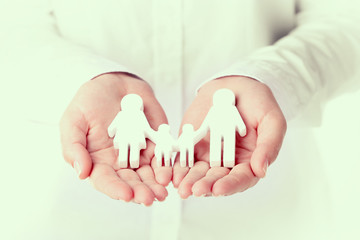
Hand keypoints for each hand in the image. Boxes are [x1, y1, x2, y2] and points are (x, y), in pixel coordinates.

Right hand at [60, 73, 171, 205]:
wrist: (113, 83)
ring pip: (148, 174)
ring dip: (155, 184)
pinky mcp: (155, 143)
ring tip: (162, 191)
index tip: (126, 195)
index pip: (106, 181)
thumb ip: (73, 147)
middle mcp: (119, 162)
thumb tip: (81, 172)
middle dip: (140, 191)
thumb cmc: (89, 102)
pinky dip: (166, 166)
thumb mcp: (73, 120)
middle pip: (130, 181)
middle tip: (149, 198)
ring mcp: (139, 154)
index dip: (116, 189)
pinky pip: (162, 157)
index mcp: (98, 161)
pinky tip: (170, 173)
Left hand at [173, 76, 286, 197]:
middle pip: (216, 179)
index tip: (219, 189)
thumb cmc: (258, 103)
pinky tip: (171, 173)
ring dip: (189, 180)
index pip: (240, 179)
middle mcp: (227, 163)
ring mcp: (208, 154)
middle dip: (205, 186)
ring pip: (197, 172)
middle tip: (195, 191)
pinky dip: (177, 165)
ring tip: (181, 186)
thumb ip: (269, 145)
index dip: (230, 185)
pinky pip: (183, 157)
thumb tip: (261, 170)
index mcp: (249, 161)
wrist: (235, 84)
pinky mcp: (192, 144)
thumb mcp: (272, 120)